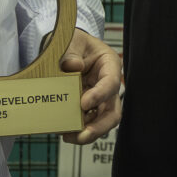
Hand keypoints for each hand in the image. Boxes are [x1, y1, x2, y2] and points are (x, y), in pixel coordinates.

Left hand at [61, 30, 121, 145]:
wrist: (65, 50)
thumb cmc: (73, 43)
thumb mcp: (72, 41)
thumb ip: (71, 53)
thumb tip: (73, 67)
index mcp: (109, 65)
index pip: (111, 82)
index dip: (100, 95)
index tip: (83, 103)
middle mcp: (107, 86)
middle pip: (112, 111)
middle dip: (99, 127)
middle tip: (83, 135)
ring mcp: (98, 99)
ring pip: (101, 122)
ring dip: (87, 132)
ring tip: (68, 136)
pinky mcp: (87, 108)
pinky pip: (86, 123)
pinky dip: (76, 129)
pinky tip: (63, 131)